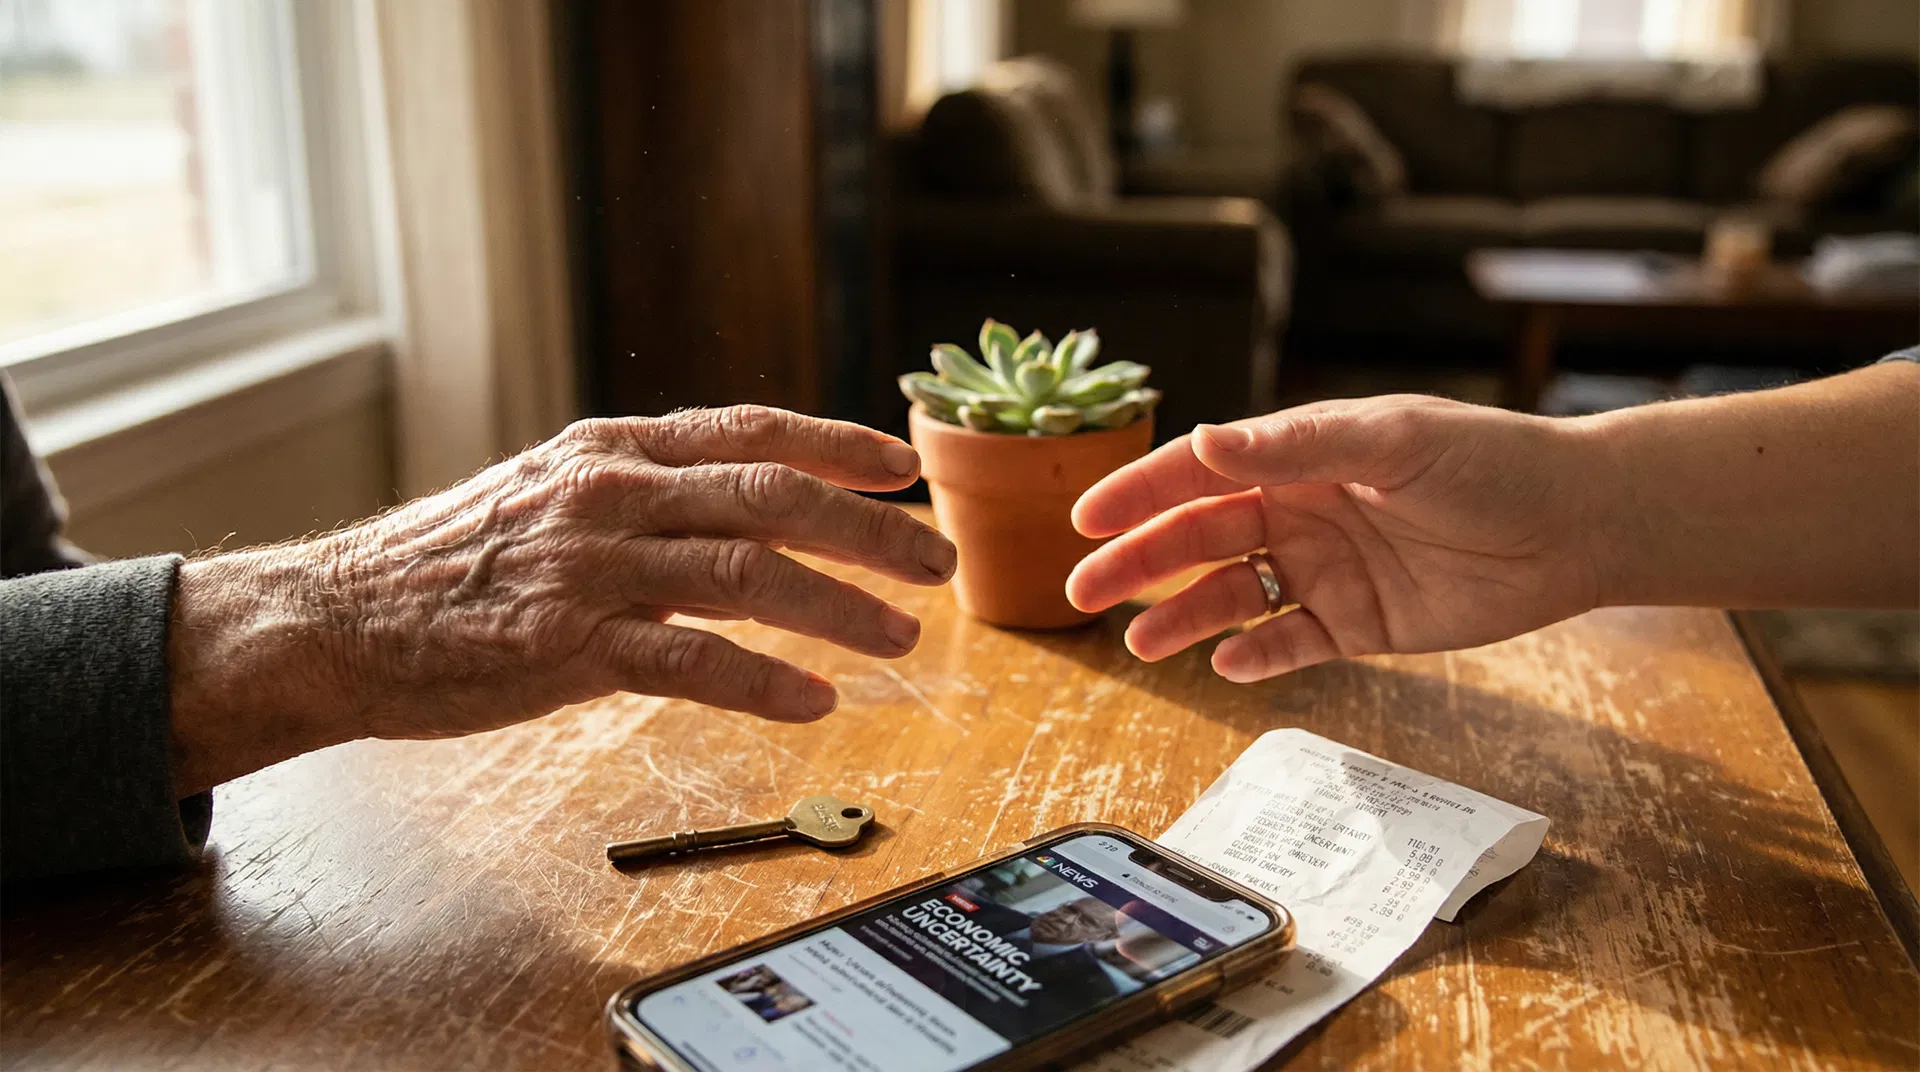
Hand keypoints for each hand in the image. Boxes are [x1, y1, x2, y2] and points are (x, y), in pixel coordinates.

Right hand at [166, 406, 955, 793]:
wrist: (338, 618)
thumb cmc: (454, 563)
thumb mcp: (553, 494)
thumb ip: (647, 495)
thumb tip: (747, 509)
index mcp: (613, 448)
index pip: (753, 431)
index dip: (841, 444)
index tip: (906, 468)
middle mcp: (610, 492)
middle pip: (772, 497)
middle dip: (869, 530)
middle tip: (936, 561)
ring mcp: (589, 566)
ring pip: (747, 574)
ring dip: (838, 606)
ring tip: (901, 635)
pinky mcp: (565, 645)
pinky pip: (689, 661)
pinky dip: (764, 681)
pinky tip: (814, 702)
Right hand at [1066, 395, 1605, 682]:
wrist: (1579, 525)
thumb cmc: (1491, 461)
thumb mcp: (1392, 439)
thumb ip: (1297, 444)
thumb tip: (1207, 439)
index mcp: (1300, 456)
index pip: (1200, 472)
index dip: (1139, 494)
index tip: (1086, 519)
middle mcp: (1302, 510)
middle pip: (1199, 538)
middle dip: (1139, 562)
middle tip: (1083, 590)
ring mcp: (1327, 568)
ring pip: (1232, 596)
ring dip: (1184, 616)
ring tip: (1141, 642)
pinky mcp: (1360, 622)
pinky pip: (1291, 641)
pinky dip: (1256, 654)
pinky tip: (1228, 663)